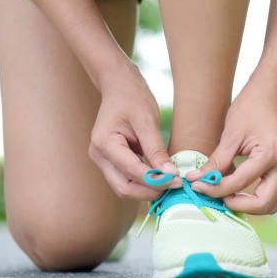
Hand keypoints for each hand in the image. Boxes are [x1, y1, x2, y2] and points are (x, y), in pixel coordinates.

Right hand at [89, 63, 180, 199]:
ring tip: (169, 181)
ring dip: (147, 190)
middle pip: (124, 188)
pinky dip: (143, 183)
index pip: (132, 172)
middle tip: (174, 185)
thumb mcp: (147, 120)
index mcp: (104, 143)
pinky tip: (160, 177)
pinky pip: (126, 180)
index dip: (156, 180)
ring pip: (124, 188)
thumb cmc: (132, 98)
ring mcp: (102, 161)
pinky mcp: (110, 162)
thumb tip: (170, 174)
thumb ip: (156, 149)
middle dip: (150, 191)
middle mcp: (98, 155)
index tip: (178, 180)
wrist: (119, 86)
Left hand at [186, 68, 276, 213]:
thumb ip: (216, 161)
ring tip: (225, 194)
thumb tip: (196, 180)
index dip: (215, 188)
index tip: (196, 186)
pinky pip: (272, 193)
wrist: (270, 93)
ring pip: (271, 203)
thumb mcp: (230, 134)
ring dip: (249, 205)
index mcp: (271, 154)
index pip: (240, 182)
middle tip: (216, 196)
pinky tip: (235, 189)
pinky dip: (254, 197)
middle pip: (264, 203)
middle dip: (238, 205)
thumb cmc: (250, 107)